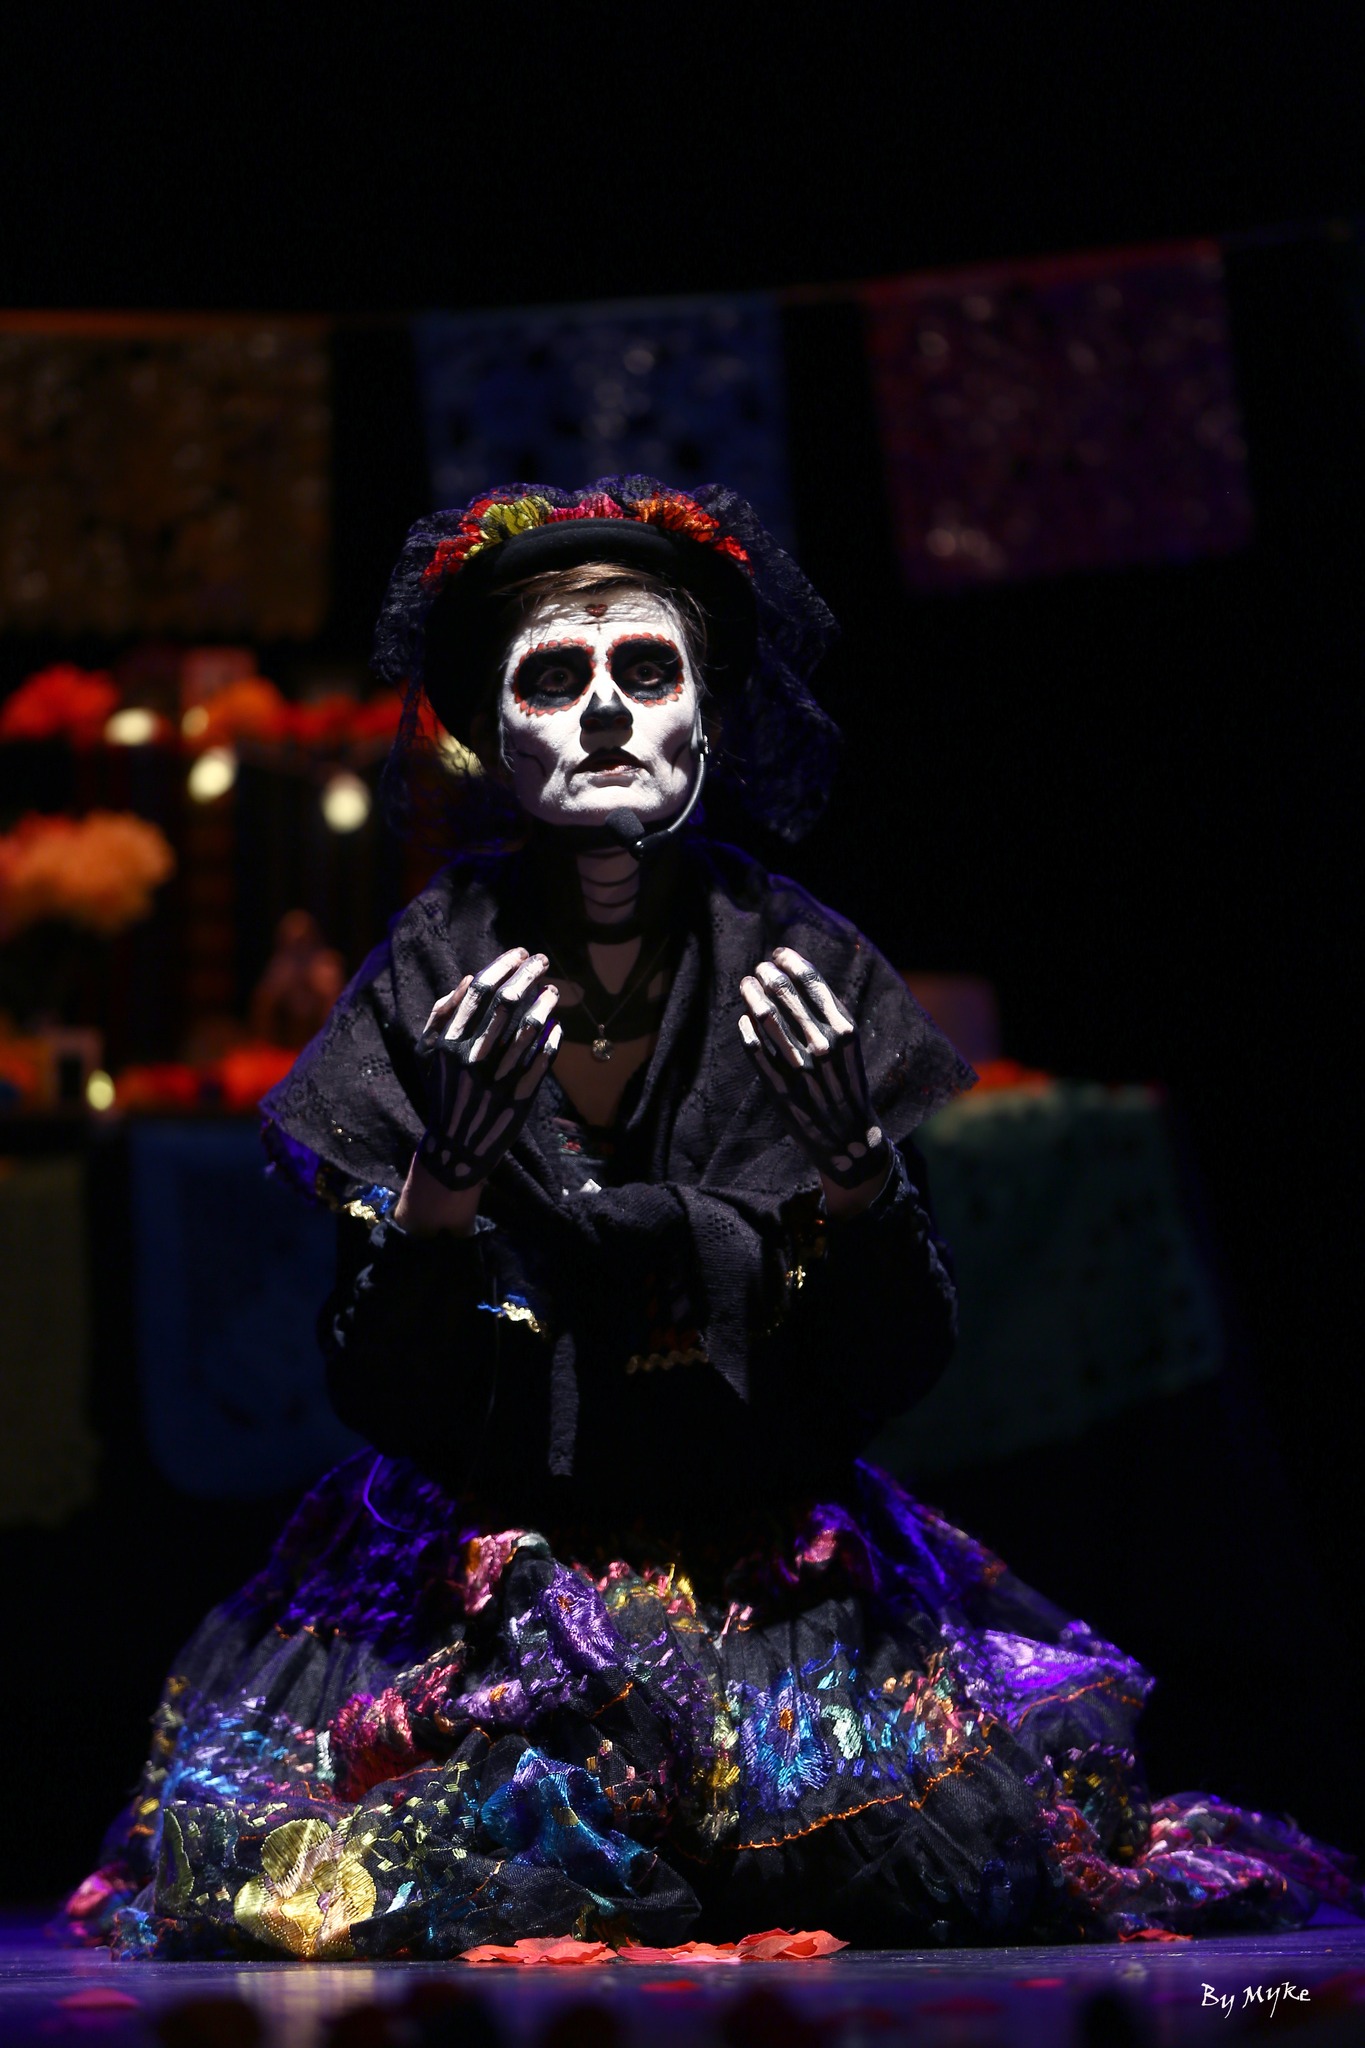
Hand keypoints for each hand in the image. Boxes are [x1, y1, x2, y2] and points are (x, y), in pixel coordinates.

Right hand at [415, 947, 560, 1190]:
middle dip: (529, 974)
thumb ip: (442, 1015)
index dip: (503, 966)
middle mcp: (473, 1057)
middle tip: (542, 961)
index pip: (480, 991)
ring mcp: (498, 1078)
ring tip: (553, 990)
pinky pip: (544, 1058)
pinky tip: (556, 1025)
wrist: (456, 1147)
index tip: (520, 953)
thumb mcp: (428, 1054)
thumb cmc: (444, 1091)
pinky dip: (553, 1037)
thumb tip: (470, 979)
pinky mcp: (520, 1097)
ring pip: (530, 1028)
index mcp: (450, 1042)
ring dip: (546, 1002)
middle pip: (508, 1002)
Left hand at [738, 946, 888, 1195]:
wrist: (848, 1138)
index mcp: (844, 1030)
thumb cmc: (848, 1084)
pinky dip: (745, 1027)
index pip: (811, 981)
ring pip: (764, 1016)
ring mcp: (798, 1066)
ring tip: (746, 984)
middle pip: (784, 993)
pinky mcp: (778, 1086)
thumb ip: (827, 1014)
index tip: (778, 954)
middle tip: (759, 969)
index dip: (790, 961)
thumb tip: (796, 975)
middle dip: (767, 974)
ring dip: (751, 993)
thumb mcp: (849, 1045)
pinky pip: (753, 1047)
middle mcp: (822, 1045)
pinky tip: (743, 1018)